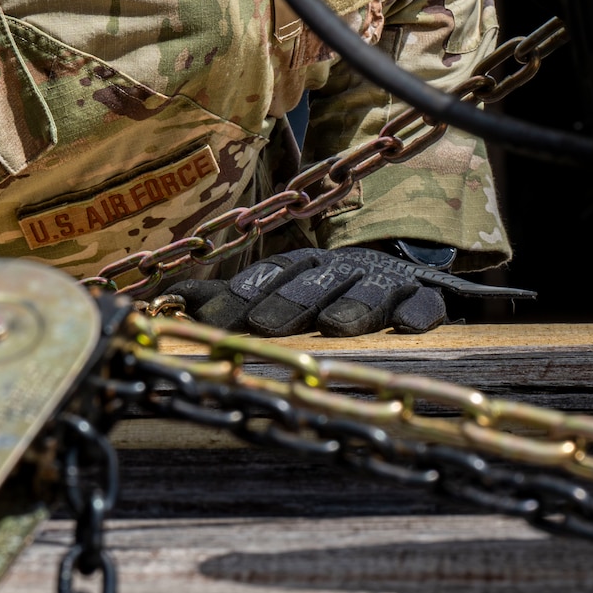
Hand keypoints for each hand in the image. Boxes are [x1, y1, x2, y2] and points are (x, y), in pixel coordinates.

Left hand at [170, 246, 530, 337]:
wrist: (402, 266)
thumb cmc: (328, 287)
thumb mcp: (280, 288)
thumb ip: (228, 298)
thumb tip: (167, 300)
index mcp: (302, 266)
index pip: (267, 278)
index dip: (241, 297)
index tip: (213, 323)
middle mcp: (340, 268)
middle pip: (311, 285)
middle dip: (287, 305)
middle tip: (264, 327)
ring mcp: (384, 280)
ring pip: (366, 291)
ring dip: (351, 307)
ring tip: (335, 327)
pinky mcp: (425, 295)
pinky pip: (424, 301)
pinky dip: (417, 311)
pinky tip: (407, 327)